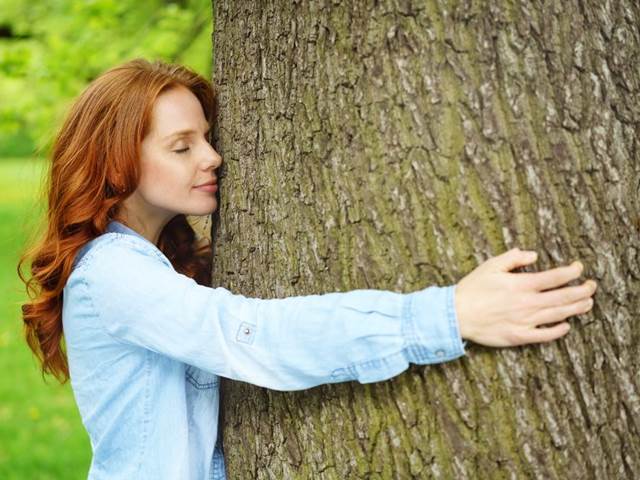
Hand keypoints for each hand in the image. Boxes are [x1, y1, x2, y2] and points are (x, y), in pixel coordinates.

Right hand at [454, 248, 596, 346]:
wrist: (456, 314)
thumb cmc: (472, 289)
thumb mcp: (491, 266)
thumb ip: (514, 258)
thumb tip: (533, 255)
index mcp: (521, 284)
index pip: (556, 277)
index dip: (572, 272)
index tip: (579, 268)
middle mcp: (527, 303)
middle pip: (563, 297)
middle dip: (582, 291)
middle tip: (592, 286)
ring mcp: (525, 321)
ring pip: (559, 315)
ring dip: (577, 309)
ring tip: (588, 303)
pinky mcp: (519, 336)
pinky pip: (545, 335)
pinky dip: (558, 330)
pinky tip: (566, 326)